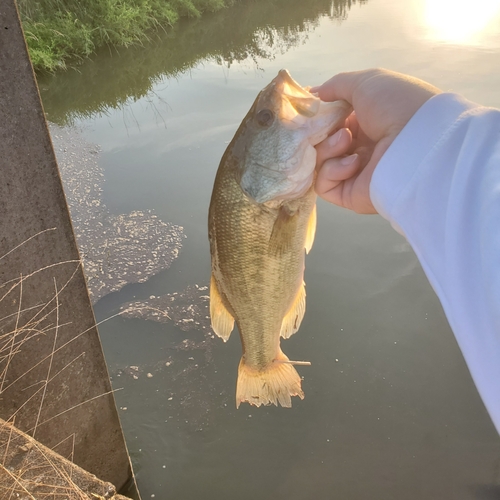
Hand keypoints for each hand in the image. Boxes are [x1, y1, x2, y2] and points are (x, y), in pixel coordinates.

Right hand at [313, 69, 441, 212]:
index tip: (313, 111)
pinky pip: (324, 185)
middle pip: (320, 144)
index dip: (319, 118)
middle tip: (331, 126)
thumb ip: (336, 85)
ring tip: (347, 140)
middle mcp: (360, 148)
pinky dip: (332, 170)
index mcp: (365, 123)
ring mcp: (354, 173)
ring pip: (320, 163)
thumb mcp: (366, 82)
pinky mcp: (350, 194)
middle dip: (320, 133)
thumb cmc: (396, 105)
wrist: (417, 141)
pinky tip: (354, 162)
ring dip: (328, 148)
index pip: (330, 124)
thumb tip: (313, 94)